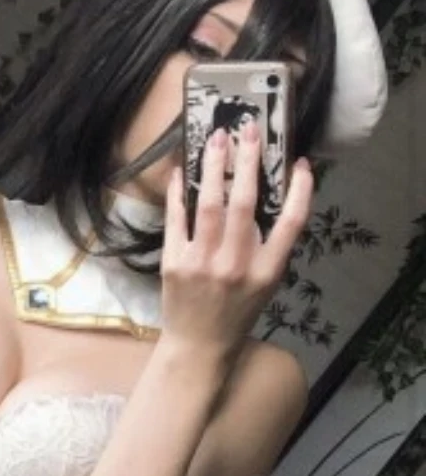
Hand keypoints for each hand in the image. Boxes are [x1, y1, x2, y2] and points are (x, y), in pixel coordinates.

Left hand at [161, 123, 313, 364]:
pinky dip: (178, 193)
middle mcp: (236, 265)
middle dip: (248, 162)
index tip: (301, 163)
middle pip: (246, 204)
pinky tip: (180, 171)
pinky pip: (176, 219)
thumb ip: (272, 246)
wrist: (198, 345)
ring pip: (209, 205)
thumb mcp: (267, 284)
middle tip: (247, 130)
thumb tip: (274, 196)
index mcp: (267, 271)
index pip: (291, 224)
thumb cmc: (237, 311)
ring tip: (216, 139)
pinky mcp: (174, 262)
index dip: (300, 191)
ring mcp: (202, 263)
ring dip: (213, 167)